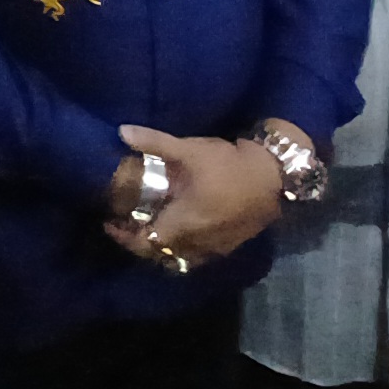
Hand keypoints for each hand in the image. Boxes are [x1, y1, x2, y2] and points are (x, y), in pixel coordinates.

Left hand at [103, 125, 282, 267]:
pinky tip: (177, 230)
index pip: (145, 243)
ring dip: (159, 246)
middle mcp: (197, 242)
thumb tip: (121, 132)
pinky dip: (180, 247)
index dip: (124, 237)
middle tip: (124, 224)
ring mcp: (215, 247)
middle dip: (138, 242)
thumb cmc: (230, 165)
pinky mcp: (230, 245)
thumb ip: (153, 142)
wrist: (278, 176)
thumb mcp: (189, 150)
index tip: (110, 223)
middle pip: (158, 253)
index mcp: (184, 223)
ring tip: (147, 227)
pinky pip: (196, 255)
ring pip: (178, 256)